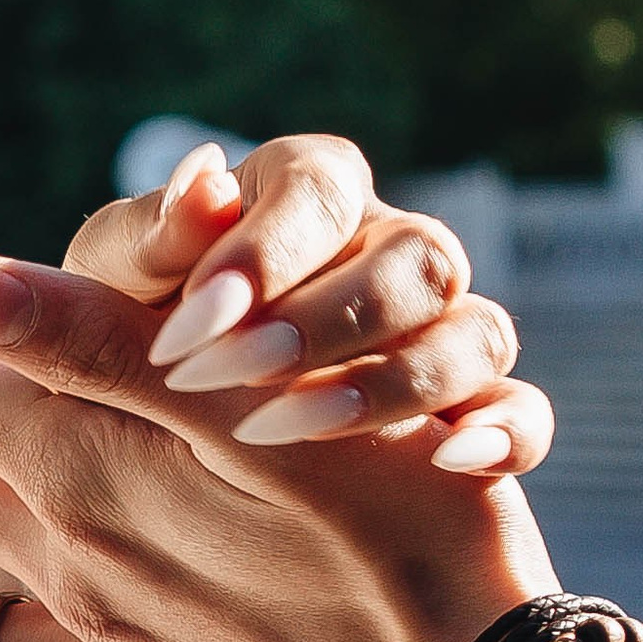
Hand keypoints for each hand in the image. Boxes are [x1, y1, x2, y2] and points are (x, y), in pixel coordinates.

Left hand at [59, 133, 552, 477]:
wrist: (168, 462)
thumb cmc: (142, 347)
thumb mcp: (116, 302)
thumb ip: (143, 246)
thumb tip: (202, 179)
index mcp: (303, 200)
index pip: (318, 185)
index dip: (262, 248)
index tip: (188, 326)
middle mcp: (387, 254)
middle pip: (415, 254)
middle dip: (321, 320)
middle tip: (222, 379)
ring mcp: (441, 335)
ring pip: (476, 329)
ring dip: (392, 382)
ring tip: (285, 432)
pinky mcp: (472, 417)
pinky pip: (525, 414)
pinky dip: (503, 431)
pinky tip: (448, 461)